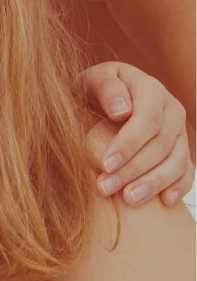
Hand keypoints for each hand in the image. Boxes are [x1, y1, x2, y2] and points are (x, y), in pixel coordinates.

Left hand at [82, 61, 192, 206]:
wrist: (104, 95)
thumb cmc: (94, 88)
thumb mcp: (92, 78)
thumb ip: (105, 88)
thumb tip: (120, 111)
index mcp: (150, 88)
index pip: (147, 120)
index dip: (128, 144)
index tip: (105, 164)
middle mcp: (171, 109)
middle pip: (160, 145)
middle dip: (133, 169)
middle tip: (106, 187)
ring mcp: (179, 131)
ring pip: (176, 161)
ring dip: (153, 183)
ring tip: (128, 199)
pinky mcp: (181, 149)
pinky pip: (187, 170)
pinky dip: (178, 187)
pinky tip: (164, 201)